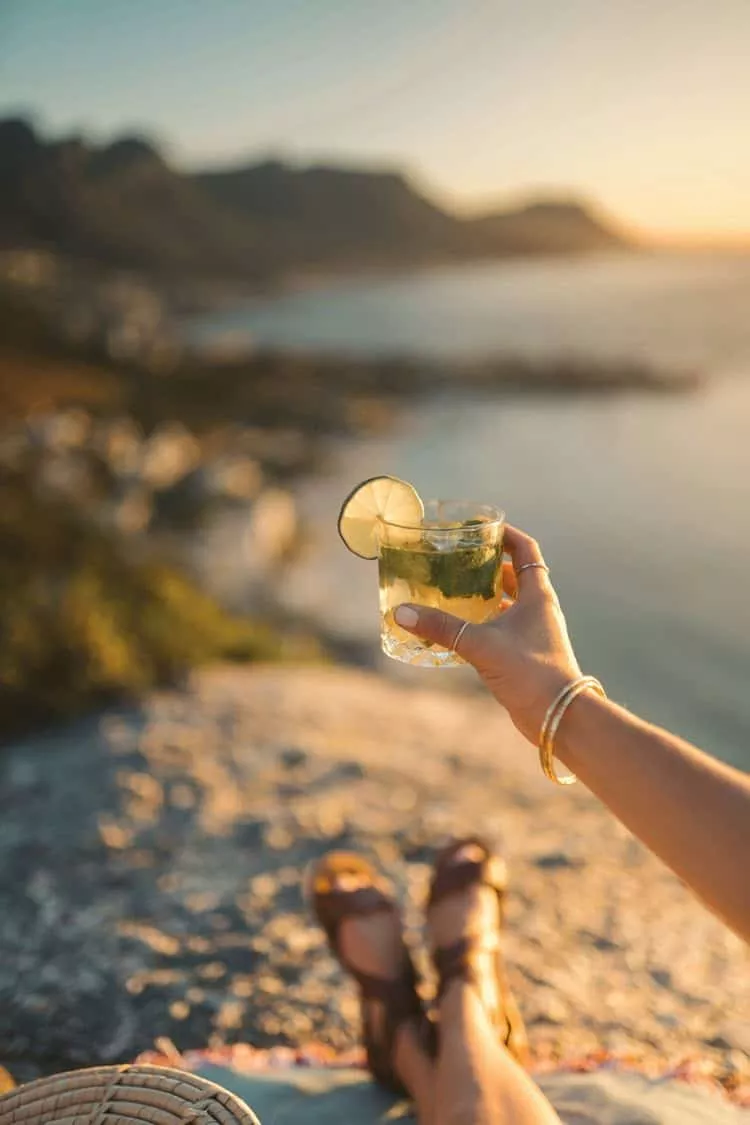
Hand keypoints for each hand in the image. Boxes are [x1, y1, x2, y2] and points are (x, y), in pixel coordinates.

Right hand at [393, 525, 581, 744]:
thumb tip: (402, 613)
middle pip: (516, 575)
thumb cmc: (530, 672)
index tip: (482, 528)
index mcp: (538, 595)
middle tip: (460, 560)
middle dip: (489, 566)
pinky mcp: (526, 654)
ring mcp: (534, 633)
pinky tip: (461, 629)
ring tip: (455, 590)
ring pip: (509, 603)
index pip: (525, 549)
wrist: (559, 716)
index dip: (506, 534)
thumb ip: (441, 628)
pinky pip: (503, 628)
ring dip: (486, 595)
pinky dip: (484, 622)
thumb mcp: (480, 645)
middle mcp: (539, 609)